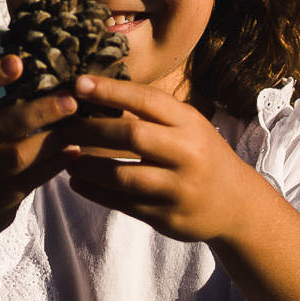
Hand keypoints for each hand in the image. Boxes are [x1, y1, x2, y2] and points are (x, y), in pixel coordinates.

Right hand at [0, 54, 81, 261]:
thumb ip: (0, 101)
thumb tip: (51, 66)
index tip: (18, 61)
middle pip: (0, 124)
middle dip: (39, 110)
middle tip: (71, 99)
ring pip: (19, 155)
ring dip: (53, 138)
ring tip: (79, 122)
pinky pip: (32, 180)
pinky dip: (56, 163)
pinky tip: (76, 149)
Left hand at [59, 74, 258, 244]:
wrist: (236, 204)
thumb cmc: (200, 153)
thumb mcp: (187, 126)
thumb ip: (150, 113)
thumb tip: (96, 92)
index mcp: (190, 123)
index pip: (146, 100)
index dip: (110, 90)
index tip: (78, 84)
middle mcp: (187, 153)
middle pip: (131, 135)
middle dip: (91, 129)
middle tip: (64, 127)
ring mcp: (178, 188)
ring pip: (123, 176)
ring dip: (88, 167)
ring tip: (67, 158)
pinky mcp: (168, 216)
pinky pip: (123, 204)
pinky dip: (95, 192)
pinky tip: (77, 182)